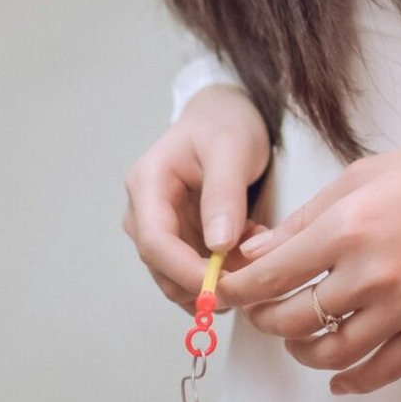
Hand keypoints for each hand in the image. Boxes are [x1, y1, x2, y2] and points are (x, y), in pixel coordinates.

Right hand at [123, 85, 273, 312]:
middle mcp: (144, 211)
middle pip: (162, 267)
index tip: (219, 286)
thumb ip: (223, 194)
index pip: (155, 241)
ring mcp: (160, 227)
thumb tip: (218, 246)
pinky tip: (250, 248)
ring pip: (179, 276)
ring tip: (256, 251)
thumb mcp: (231, 148)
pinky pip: (196, 268)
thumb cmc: (224, 123)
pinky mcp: (179, 238)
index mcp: (147, 184)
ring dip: (218, 277)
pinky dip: (224, 269)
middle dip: (203, 280)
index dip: (184, 270)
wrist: (224, 115)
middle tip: (250, 278)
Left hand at [218, 138, 400, 395]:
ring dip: (303, 352)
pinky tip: (338, 379)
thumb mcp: (355, 178)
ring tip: (298, 340)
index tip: (229, 293)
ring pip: (332, 351)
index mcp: (346, 228)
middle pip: (296, 319)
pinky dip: (352, 381)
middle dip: (267, 320)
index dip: (242, 291)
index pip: (273, 276)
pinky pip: (381, 370)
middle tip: (262, 312)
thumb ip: (303, 220)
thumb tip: (257, 253)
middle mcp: (369, 273)